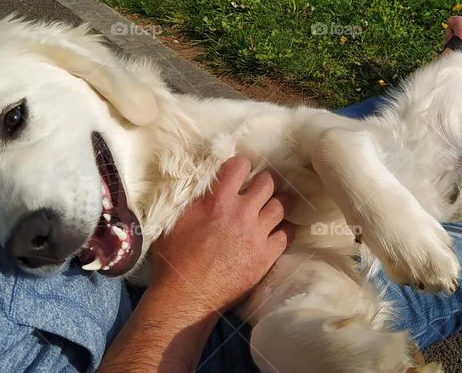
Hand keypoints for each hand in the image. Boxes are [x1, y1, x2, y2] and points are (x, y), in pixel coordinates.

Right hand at [147, 155, 294, 312]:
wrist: (187, 295)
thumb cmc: (174, 259)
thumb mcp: (175, 219)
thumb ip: (195, 199)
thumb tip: (204, 184)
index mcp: (218, 200)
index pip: (240, 166)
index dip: (241, 166)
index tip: (240, 173)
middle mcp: (241, 213)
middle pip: (268, 183)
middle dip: (264, 182)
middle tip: (259, 190)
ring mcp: (257, 234)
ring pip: (282, 206)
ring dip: (278, 203)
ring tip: (272, 207)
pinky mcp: (266, 256)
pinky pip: (287, 234)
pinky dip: (284, 230)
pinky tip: (277, 231)